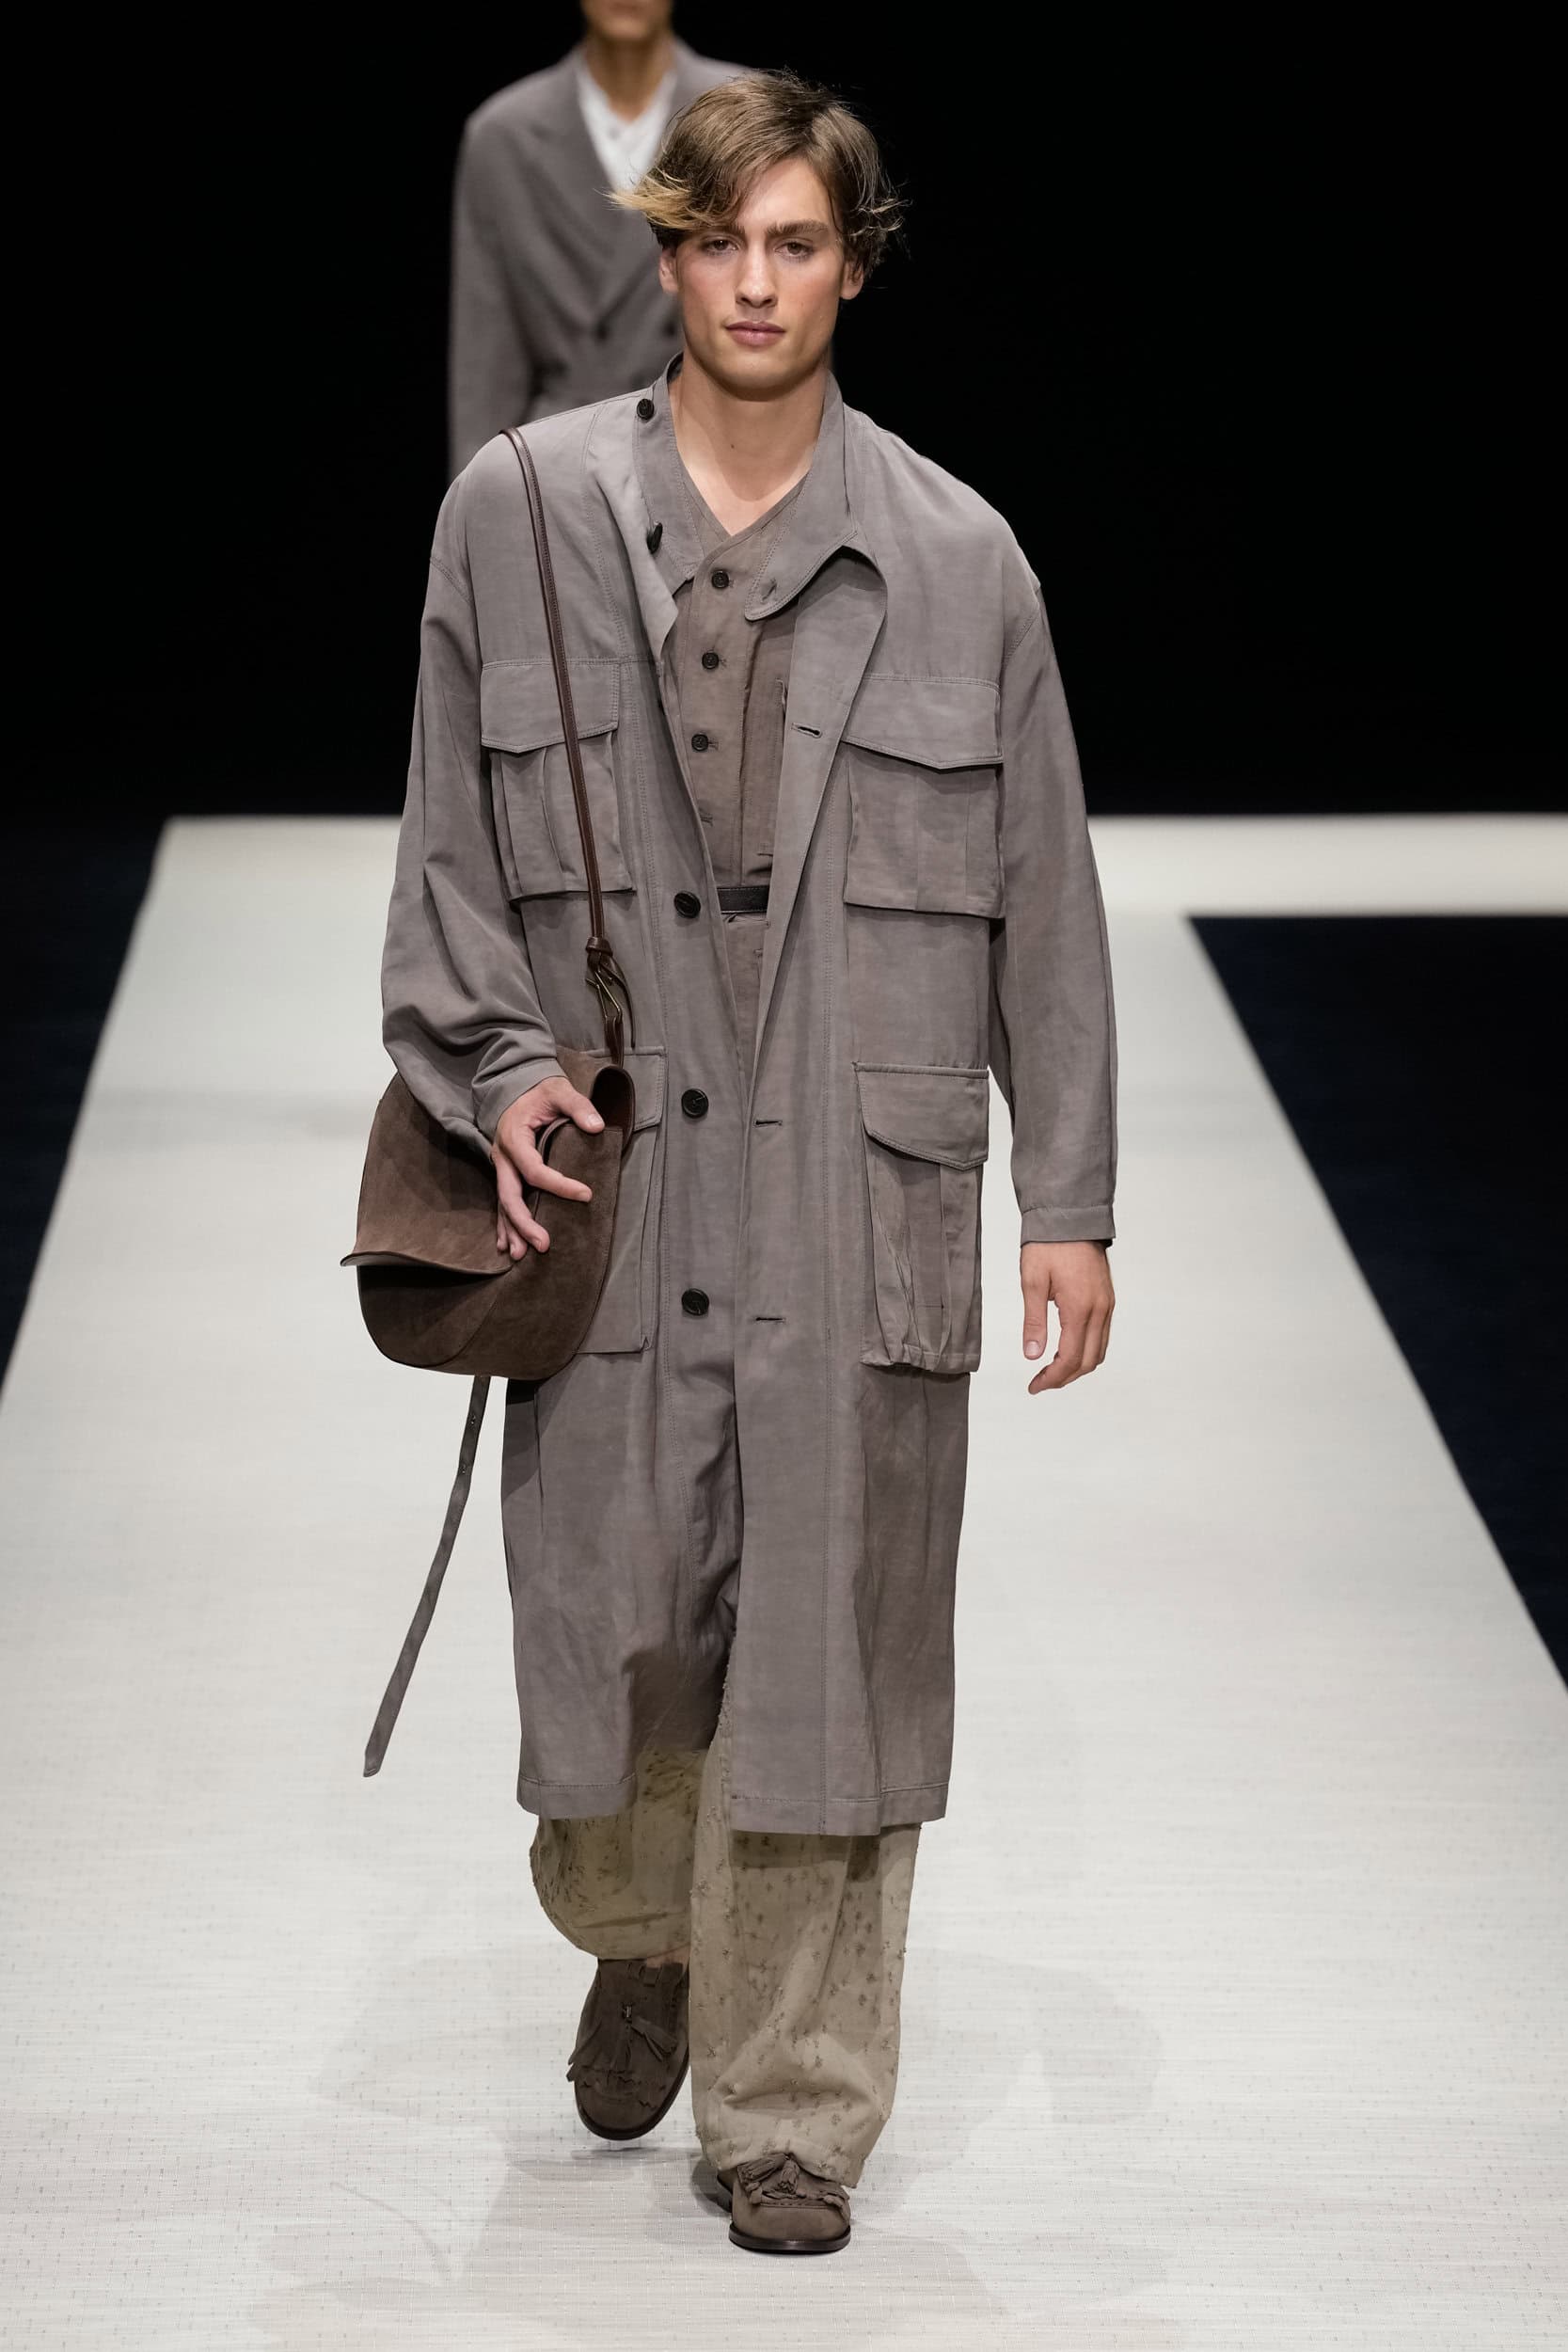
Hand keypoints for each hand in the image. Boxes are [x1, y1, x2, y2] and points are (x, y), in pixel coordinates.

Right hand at [492, 1076, 603, 1259]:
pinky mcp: (505, 1173)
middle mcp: (502, 1156)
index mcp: (515, 1137)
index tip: (586, 1194)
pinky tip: (507, 1245)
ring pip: (503, 1204)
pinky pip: (502, 1203)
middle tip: (545, 1245)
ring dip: (512, 1231)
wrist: (515, 1087)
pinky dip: (504, 1225)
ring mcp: (500, 1167)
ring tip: (520, 1257)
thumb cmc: (540, 1091)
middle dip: (525, 1223)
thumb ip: (578, 1106)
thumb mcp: (560, 1090)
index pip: (535, 1170)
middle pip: (509, 1196)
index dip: (560, 1185)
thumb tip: (597, 1126)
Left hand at [1021, 1241, 1114, 1393]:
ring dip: (1078, 1366)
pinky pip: (1102, 1335)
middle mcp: (1100, 1310)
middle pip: (1089, 1361)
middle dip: (1065, 1377)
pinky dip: (1087, 1350)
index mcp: (1080, 1308)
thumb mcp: (1032, 1282)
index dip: (1052, 1379)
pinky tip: (1067, 1349)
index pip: (1071, 1358)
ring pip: (1099, 1350)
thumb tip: (1032, 1355)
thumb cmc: (1048, 1245)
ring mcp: (1107, 1305)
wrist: (1070, 1217)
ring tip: (1052, 1370)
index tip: (1034, 1386)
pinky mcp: (1107, 1299)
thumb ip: (1033, 1321)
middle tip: (1040, 1382)